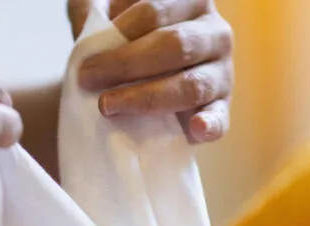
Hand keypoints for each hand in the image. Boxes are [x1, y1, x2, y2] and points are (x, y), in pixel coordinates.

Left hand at [68, 0, 232, 142]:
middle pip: (174, 46)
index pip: (155, 11)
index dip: (119, 34)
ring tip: (108, 105)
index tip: (86, 60)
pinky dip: (210, 125)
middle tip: (88, 81)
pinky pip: (219, 119)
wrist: (140, 79)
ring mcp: (223, 72)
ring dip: (146, 98)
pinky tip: (196, 128)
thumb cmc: (124, 40)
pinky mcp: (222, 108)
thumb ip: (93, 8)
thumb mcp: (105, 13)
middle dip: (126, 65)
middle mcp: (215, 31)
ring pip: (191, 84)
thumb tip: (91, 26)